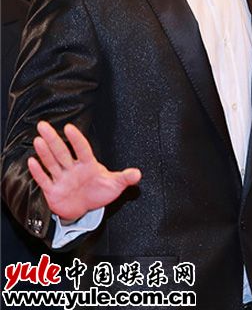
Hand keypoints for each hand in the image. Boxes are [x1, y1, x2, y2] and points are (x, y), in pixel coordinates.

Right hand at [27, 121, 141, 221]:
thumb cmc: (99, 192)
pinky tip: (32, 161)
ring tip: (38, 139)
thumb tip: (138, 174)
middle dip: (53, 139)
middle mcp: (73, 168)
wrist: (84, 208)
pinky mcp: (52, 190)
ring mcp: (62, 178)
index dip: (76, 139)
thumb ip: (125, 178)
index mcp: (88, 164)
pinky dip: (38, 171)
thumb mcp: (115, 185)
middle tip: (43, 125)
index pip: (82, 148)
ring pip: (51, 163)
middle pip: (62, 152)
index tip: (69, 127)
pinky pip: (44, 179)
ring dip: (44, 152)